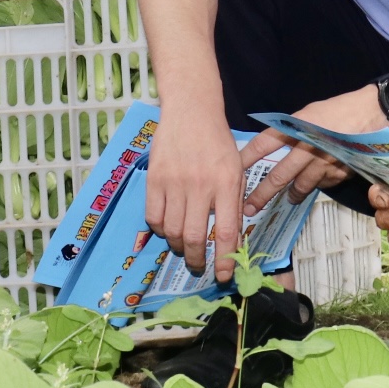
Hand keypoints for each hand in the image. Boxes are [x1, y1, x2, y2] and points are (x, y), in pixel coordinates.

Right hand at [144, 110, 242, 282]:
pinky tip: (167, 228)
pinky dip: (159, 229)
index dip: (224, 260)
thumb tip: (229, 240)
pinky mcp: (154, 178)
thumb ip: (233, 203)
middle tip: (199, 266)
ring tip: (183, 247)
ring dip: (177, 246)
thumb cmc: (218, 142)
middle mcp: (201, 185)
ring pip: (171, 231)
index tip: (223, 276)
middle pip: (193, 237)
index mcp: (227, 184)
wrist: (191, 111)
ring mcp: (175, 182)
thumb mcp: (236, 170)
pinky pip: (153, 216)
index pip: (226, 232)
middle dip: (197, 260)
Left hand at [240, 89, 364, 214]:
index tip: (233, 170)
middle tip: (248, 208)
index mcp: (298, 127)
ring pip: (300, 186)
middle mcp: (309, 147)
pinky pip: (322, 185)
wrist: (376, 112)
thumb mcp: (311, 112)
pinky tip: (318, 182)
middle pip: (279, 175)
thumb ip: (293, 128)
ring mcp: (325, 163)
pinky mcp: (340, 173)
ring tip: (285, 201)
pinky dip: (317, 184)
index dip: (247, 158)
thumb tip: (275, 142)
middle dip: (261, 194)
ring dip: (291, 195)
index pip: (265, 144)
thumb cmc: (341, 108)